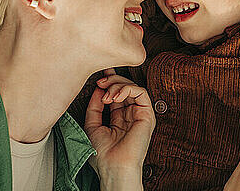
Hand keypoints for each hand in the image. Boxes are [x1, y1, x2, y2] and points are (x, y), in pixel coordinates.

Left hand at [84, 69, 154, 189]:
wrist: (113, 167)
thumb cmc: (103, 154)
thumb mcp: (92, 124)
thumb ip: (95, 105)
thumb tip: (99, 88)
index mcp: (119, 118)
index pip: (117, 93)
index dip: (110, 80)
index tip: (100, 73)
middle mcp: (131, 114)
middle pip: (124, 87)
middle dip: (111, 80)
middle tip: (100, 82)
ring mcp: (140, 114)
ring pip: (133, 87)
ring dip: (117, 85)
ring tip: (106, 93)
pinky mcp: (147, 115)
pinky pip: (141, 92)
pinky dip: (127, 89)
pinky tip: (115, 96)